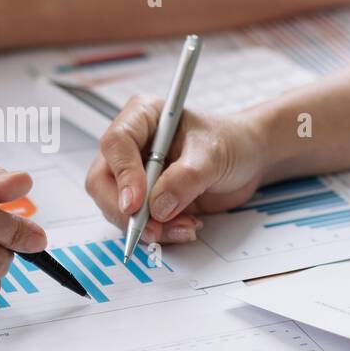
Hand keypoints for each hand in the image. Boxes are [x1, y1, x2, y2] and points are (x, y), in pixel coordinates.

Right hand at [84, 95, 267, 243]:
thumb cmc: (231, 143)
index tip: (136, 204)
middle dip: (127, 212)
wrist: (246, 160)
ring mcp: (134, 174)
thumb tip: (158, 206)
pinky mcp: (143, 200)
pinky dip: (158, 232)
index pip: (116, 144)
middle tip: (153, 229)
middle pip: (102, 181)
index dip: (123, 175)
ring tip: (185, 226)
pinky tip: (183, 227)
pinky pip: (135, 223)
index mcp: (142, 117)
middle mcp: (131, 145)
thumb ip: (185, 178)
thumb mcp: (213, 155)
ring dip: (147, 226)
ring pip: (116, 207)